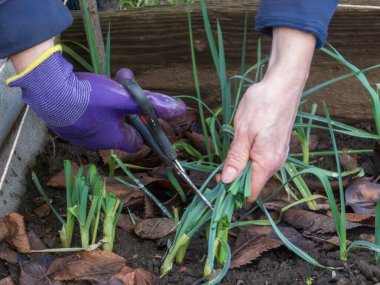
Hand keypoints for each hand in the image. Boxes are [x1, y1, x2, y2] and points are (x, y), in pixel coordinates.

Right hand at [8, 45, 185, 151]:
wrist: (50, 93)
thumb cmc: (92, 100)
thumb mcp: (126, 99)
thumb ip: (152, 104)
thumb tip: (181, 110)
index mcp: (115, 139)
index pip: (136, 143)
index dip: (142, 129)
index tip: (140, 114)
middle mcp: (98, 143)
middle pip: (120, 128)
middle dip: (125, 109)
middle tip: (122, 89)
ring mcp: (80, 136)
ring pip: (102, 121)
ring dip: (108, 104)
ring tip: (106, 84)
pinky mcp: (66, 126)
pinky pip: (85, 118)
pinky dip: (91, 106)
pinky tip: (87, 91)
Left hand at [221, 27, 315, 201]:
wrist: (283, 84)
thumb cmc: (262, 105)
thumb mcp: (242, 133)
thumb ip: (235, 159)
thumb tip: (228, 181)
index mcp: (267, 163)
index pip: (250, 193)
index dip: (233, 191)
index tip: (219, 181)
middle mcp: (276, 163)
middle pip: (253, 183)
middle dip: (236, 179)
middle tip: (222, 165)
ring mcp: (279, 155)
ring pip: (257, 172)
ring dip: (242, 167)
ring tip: (233, 151)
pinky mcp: (278, 146)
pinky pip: (262, 161)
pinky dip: (251, 159)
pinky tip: (244, 145)